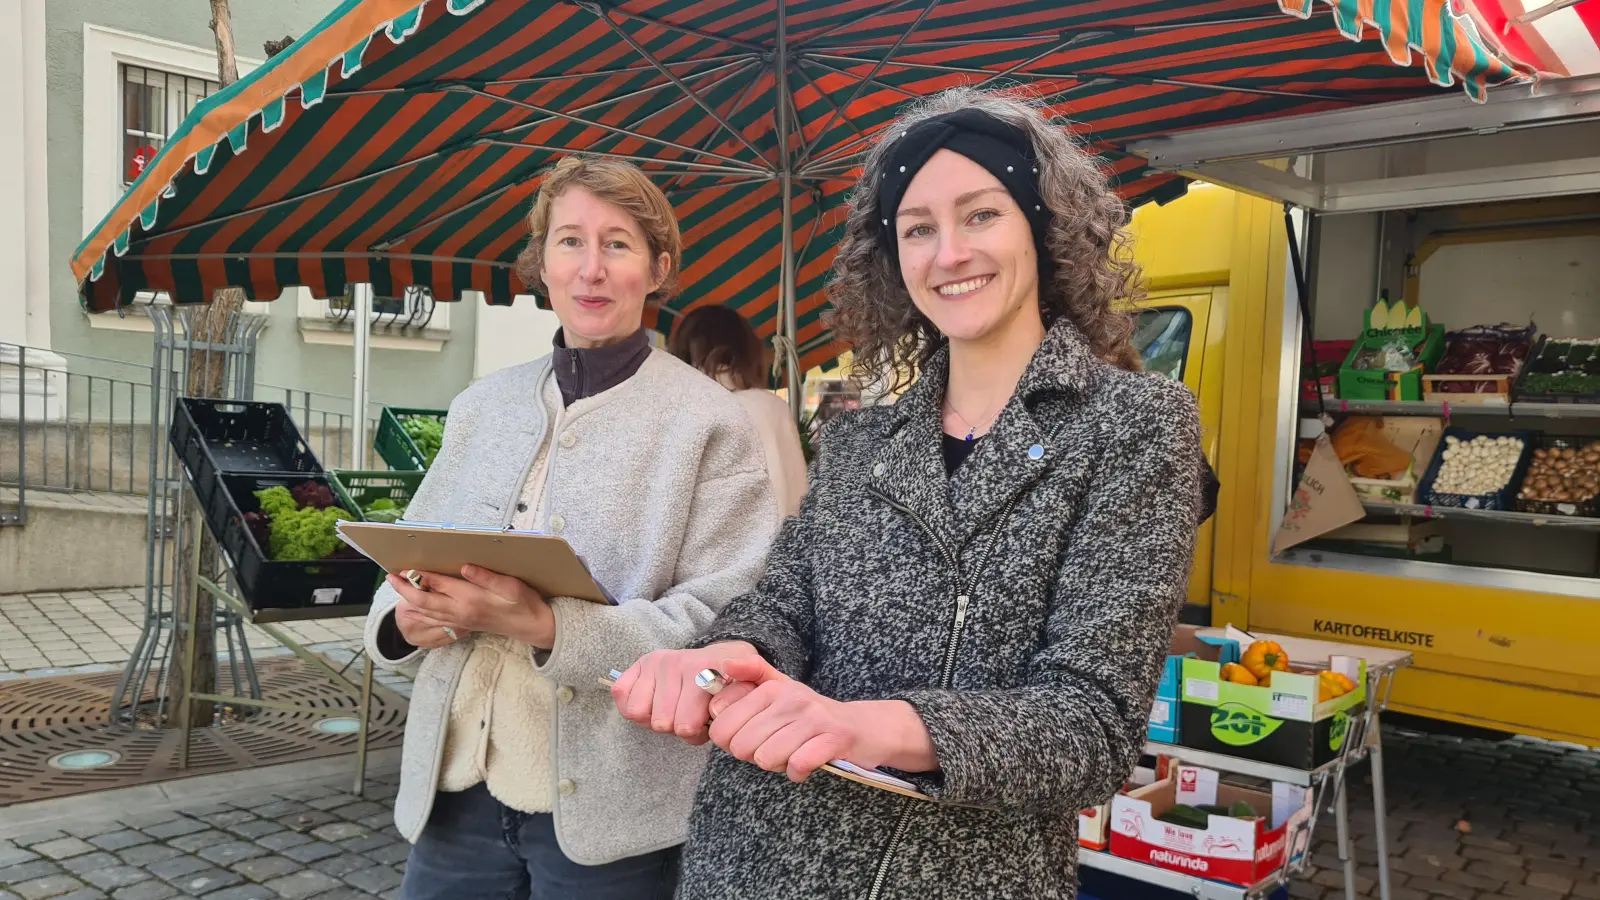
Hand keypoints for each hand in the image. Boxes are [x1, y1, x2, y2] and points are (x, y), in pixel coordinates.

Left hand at [386, 566, 555, 647]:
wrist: (531, 626)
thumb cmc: (523, 603)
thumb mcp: (511, 585)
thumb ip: (486, 577)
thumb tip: (465, 567)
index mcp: (471, 598)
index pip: (439, 585)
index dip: (420, 575)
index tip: (405, 566)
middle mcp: (461, 611)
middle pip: (425, 602)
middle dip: (405, 589)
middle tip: (390, 577)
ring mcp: (460, 620)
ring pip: (426, 613)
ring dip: (409, 601)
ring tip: (396, 588)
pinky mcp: (462, 625)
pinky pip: (434, 621)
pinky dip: (419, 615)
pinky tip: (411, 611)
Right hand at [612, 641, 760, 743]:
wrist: (720, 656)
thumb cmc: (728, 684)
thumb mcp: (747, 690)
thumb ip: (741, 695)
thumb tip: (716, 698)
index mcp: (706, 670)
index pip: (686, 727)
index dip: (695, 734)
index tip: (705, 723)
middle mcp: (678, 662)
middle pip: (661, 724)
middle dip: (674, 727)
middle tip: (687, 716)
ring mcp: (657, 662)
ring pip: (639, 713)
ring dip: (655, 719)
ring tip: (672, 709)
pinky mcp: (640, 663)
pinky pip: (622, 695)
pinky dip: (635, 707)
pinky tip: (653, 703)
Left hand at [707, 656, 938, 781]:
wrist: (864, 727)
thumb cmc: (812, 713)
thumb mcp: (781, 687)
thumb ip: (751, 674)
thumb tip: (724, 665)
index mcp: (771, 687)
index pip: (722, 726)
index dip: (730, 742)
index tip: (751, 737)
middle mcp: (790, 697)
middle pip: (742, 746)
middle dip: (754, 756)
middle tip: (774, 748)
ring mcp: (813, 717)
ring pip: (766, 758)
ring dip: (777, 765)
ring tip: (791, 754)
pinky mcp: (833, 739)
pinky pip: (796, 766)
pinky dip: (798, 773)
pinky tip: (807, 763)